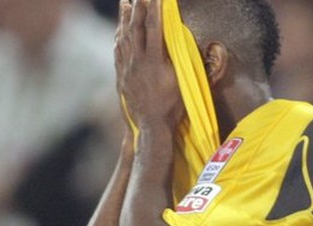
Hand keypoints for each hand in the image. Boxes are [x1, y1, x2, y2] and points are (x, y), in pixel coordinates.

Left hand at [115, 0, 182, 131]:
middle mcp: (137, 62)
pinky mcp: (122, 77)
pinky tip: (119, 30)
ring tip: (125, 3)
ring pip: (123, 39)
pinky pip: (118, 52)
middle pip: (136, 29)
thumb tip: (194, 43)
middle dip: (138, 8)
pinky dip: (119, 37)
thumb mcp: (183, 80)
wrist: (152, 126)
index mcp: (154, 61)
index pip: (155, 28)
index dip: (156, 10)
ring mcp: (127, 69)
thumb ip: (184, 59)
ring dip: (125, 19)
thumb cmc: (173, 105)